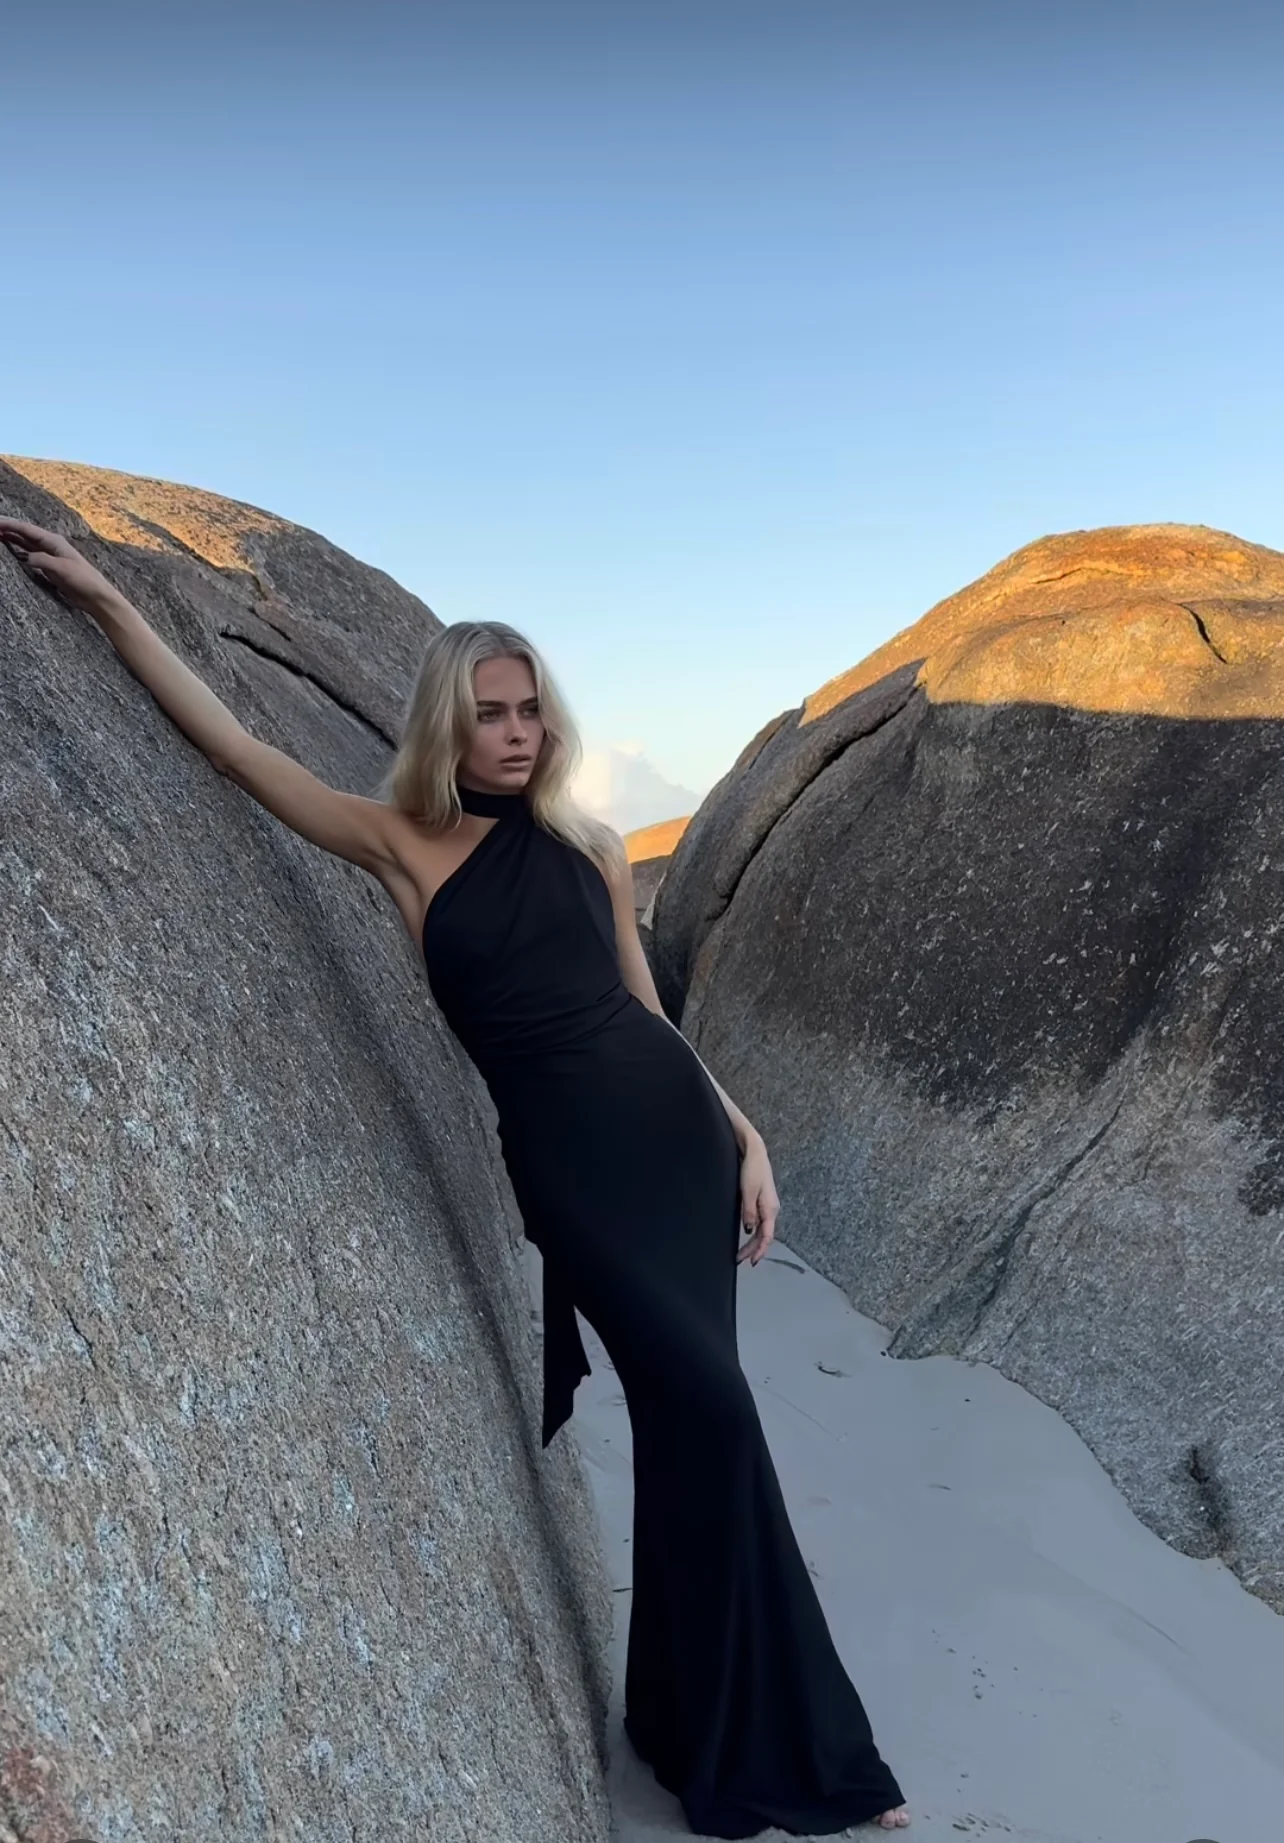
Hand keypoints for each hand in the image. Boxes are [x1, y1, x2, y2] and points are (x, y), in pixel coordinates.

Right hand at [0, 518, 115, 611]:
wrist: (96, 595)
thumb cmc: (84, 580)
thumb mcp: (62, 569)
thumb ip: (43, 561)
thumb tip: (25, 557)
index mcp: (53, 541)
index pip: (26, 529)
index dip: (9, 524)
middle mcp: (50, 545)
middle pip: (24, 533)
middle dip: (7, 528)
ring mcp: (49, 555)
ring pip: (25, 542)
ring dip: (11, 537)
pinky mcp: (49, 566)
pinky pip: (29, 554)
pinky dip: (18, 550)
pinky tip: (10, 549)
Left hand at [736, 1132, 778, 1265]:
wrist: (755, 1151)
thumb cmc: (752, 1169)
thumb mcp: (748, 1191)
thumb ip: (749, 1212)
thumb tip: (749, 1231)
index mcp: (770, 1209)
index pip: (767, 1236)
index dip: (759, 1250)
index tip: (751, 1263)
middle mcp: (771, 1209)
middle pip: (765, 1235)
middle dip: (753, 1249)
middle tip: (740, 1260)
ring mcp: (767, 1205)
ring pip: (762, 1229)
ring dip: (753, 1242)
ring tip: (742, 1253)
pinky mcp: (762, 1200)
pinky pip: (760, 1222)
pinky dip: (754, 1232)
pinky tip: (748, 1235)